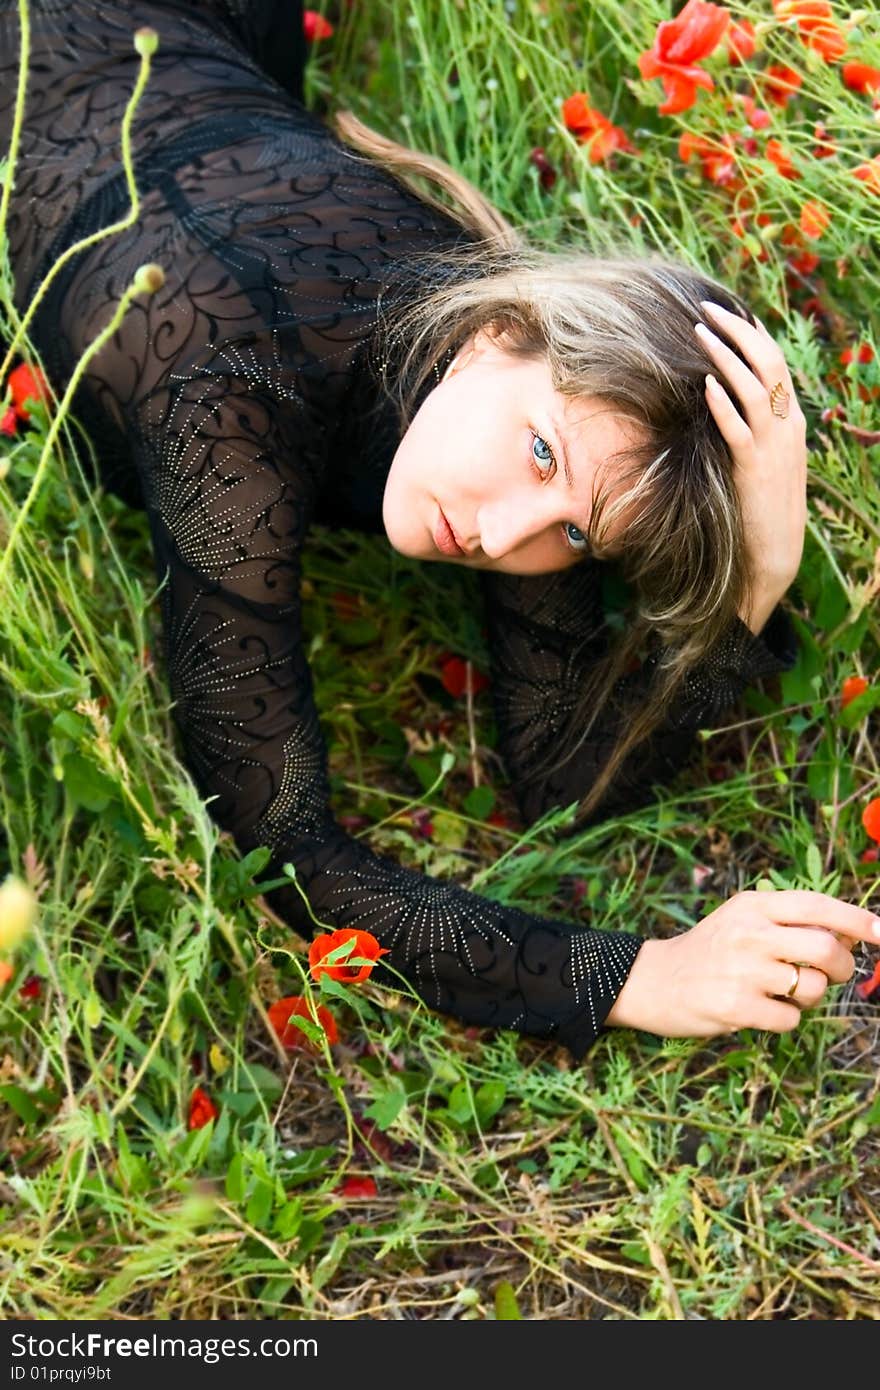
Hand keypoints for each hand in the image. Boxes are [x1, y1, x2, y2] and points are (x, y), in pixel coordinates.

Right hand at [605, 889, 878, 1036]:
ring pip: (814, 987)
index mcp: (753, 905)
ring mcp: (742, 971)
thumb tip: (848, 936)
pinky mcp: (736, 1007)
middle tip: (835, 974)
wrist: (652, 981)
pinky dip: (784, 1018)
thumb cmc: (708, 951)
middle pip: (827, 949)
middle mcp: (749, 933)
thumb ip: (787, 923)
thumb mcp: (741, 921)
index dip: (857, 919)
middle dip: (843, 967)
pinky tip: (759, 1009)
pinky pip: (792, 1018)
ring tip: (780, 991)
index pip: (817, 906)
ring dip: (809, 995)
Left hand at [695, 300, 807, 593]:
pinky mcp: (756, 469)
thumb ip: (752, 428)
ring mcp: (775, 446)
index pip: (775, 362)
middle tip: (706, 309)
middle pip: (768, 363)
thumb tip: (724, 398)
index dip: (750, 334)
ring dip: (725, 357)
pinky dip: (724, 403)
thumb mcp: (762, 459)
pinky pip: (741, 429)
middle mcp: (789, 426)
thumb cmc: (761, 507)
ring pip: (756, 387)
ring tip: (698, 333)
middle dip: (737, 332)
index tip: (725, 312)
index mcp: (792, 420)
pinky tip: (706, 384)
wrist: (775, 554)